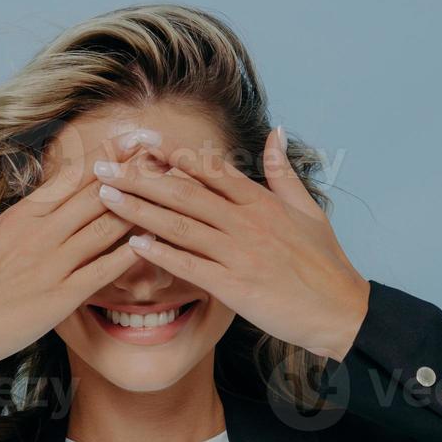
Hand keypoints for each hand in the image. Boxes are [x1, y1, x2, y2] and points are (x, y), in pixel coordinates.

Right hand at [0, 132, 156, 379]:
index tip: (134, 137)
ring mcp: (52, 263)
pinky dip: (130, 255)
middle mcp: (41, 232)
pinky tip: (154, 244)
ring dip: (141, 206)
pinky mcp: (60, 297)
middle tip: (166, 150)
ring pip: (106, 226)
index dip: (108, 155)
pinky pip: (103, 270)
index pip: (73, 176)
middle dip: (134, 169)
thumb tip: (18, 211)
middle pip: (97, 192)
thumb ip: (5, 223)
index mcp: (22, 216)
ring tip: (172, 191)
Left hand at [91, 127, 369, 361]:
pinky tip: (133, 244)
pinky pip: (191, 266)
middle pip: (183, 191)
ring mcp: (239, 253)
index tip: (139, 141)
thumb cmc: (324, 263)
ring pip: (180, 225)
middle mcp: (245, 221)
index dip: (170, 153)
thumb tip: (273, 132)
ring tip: (105, 197)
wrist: (340, 309)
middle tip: (102, 167)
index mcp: (260, 201)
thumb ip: (283, 171)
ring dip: (139, 209)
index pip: (208, 169)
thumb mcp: (308, 209)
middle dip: (139, 177)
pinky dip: (162, 254)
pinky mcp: (235, 286)